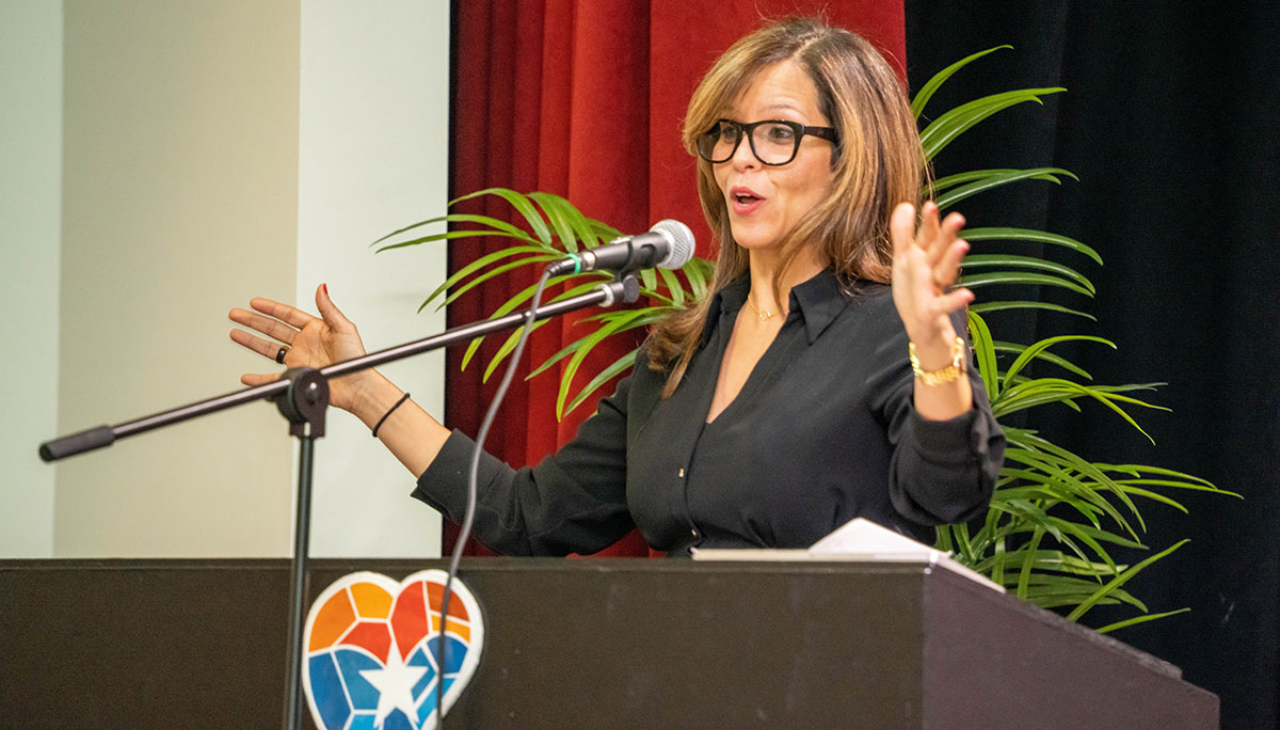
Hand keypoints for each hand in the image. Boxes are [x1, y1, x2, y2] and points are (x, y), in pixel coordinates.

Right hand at [228, 284, 373, 412]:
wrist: (358, 386)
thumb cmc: (356, 358)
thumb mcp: (344, 328)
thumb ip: (329, 309)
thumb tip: (322, 288)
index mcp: (315, 329)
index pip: (287, 314)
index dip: (270, 308)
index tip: (255, 302)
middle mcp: (305, 344)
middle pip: (272, 329)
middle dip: (253, 321)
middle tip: (236, 314)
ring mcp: (299, 360)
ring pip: (269, 349)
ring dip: (251, 342)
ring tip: (235, 333)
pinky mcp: (297, 376)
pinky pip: (272, 377)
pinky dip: (258, 378)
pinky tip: (247, 376)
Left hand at [890, 201, 973, 368]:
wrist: (918, 323)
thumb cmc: (913, 289)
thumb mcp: (903, 259)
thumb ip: (903, 234)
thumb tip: (906, 204)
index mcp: (923, 256)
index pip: (927, 236)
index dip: (929, 223)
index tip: (930, 205)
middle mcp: (932, 269)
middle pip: (940, 250)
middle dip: (947, 234)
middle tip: (957, 218)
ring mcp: (934, 288)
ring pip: (945, 272)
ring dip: (953, 259)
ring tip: (962, 245)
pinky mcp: (933, 309)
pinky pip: (945, 304)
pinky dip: (956, 300)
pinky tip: (968, 294)